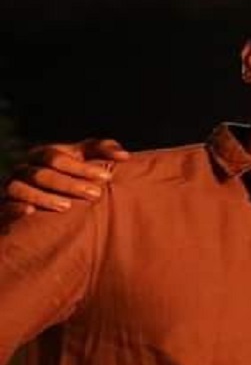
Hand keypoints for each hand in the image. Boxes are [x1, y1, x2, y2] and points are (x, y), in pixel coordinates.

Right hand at [2, 140, 128, 224]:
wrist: (38, 200)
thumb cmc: (68, 175)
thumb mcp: (82, 159)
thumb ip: (102, 151)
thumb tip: (126, 156)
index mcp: (42, 155)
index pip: (57, 157)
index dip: (81, 167)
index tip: (107, 179)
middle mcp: (24, 169)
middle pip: (42, 174)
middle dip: (69, 184)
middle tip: (96, 195)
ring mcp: (10, 187)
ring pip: (20, 189)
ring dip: (43, 197)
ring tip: (67, 207)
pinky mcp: (2, 206)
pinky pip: (4, 206)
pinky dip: (15, 208)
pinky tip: (30, 213)